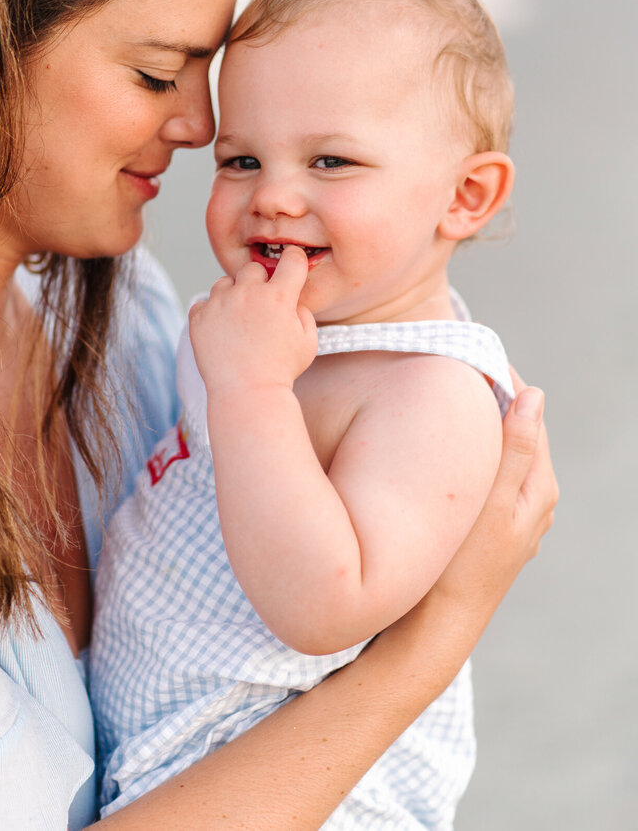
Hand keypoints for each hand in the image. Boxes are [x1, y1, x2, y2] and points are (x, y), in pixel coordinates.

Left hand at [189, 246, 317, 395]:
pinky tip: (221, 331)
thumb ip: (303, 311)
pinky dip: (211, 313)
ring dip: (233, 295)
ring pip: (225, 283)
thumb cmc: (282, 370)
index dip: (294, 261)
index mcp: (279, 296)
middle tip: (261, 306)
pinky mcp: (199, 317)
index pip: (292, 259)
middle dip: (259, 281)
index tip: (291, 268)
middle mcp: (248, 293)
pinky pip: (204, 303)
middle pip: (253, 268)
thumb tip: (292, 298)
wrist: (247, 394)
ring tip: (238, 321)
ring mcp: (220, 303)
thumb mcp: (309, 341)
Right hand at [432, 376, 557, 615]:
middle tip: (450, 368)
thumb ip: (516, 449)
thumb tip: (535, 396)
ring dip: (478, 425)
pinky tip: (443, 448)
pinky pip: (486, 473)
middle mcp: (534, 499)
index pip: (529, 414)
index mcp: (540, 487)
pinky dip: (470, 452)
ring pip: (499, 452)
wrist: (438, 624)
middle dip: (489, 398)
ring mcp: (513, 515)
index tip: (470, 353)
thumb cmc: (461, 565)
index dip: (502, 380)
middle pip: (516, 430)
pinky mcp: (490, 525)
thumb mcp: (491, 502)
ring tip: (444, 398)